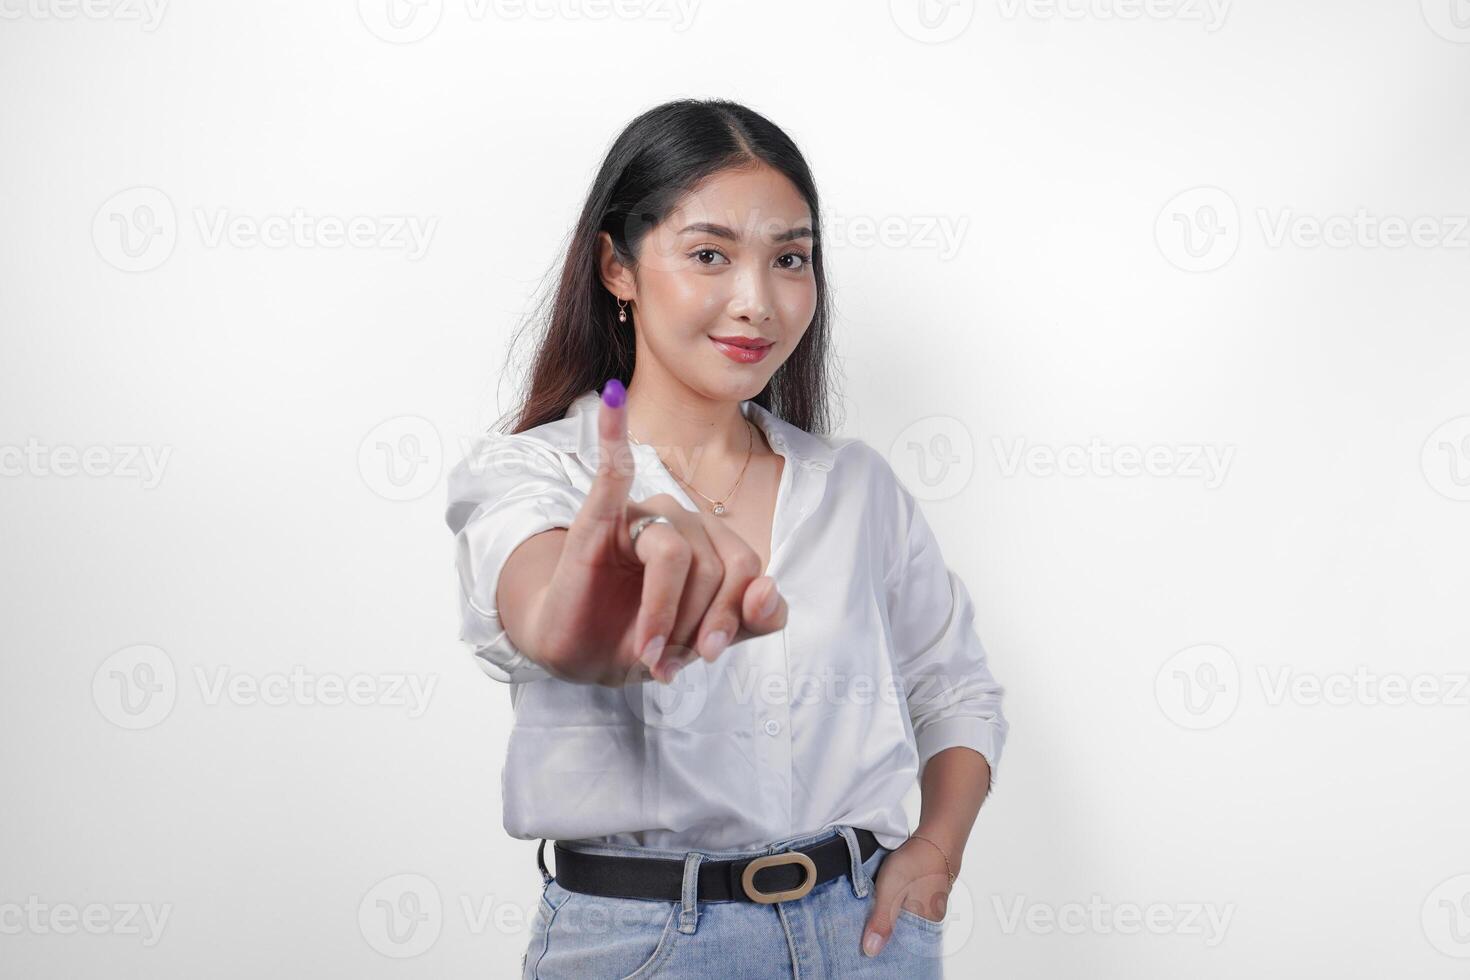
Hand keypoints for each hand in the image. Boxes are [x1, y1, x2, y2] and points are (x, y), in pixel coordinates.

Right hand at [530, 380, 788, 685]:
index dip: (733, 615)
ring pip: (675, 556)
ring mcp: (638, 515)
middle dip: (695, 624)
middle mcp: (680, 520)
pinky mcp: (597, 520)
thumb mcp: (706, 638)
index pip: (746, 569)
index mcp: (712, 542)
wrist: (581, 653)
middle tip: (668, 660)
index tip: (707, 653)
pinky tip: (613, 400)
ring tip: (645, 652)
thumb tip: (768, 590)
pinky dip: (612, 433)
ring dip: (661, 615)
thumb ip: (752, 619)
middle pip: (715, 564)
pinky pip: (612, 470)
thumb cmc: (646, 637)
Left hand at [861, 838, 952, 956]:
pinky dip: (900, 902)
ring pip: (908, 917)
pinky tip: (889, 896)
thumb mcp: (890, 892)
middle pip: (904, 932)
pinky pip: (912, 904)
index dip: (883, 943)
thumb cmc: (915, 864)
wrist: (936, 837)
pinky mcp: (929, 891)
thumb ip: (881, 921)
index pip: (901, 945)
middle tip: (867, 923)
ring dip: (892, 914)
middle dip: (886, 929)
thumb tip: (871, 951)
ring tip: (876, 908)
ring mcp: (933, 903)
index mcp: (925, 925)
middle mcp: (932, 918)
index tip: (866, 941)